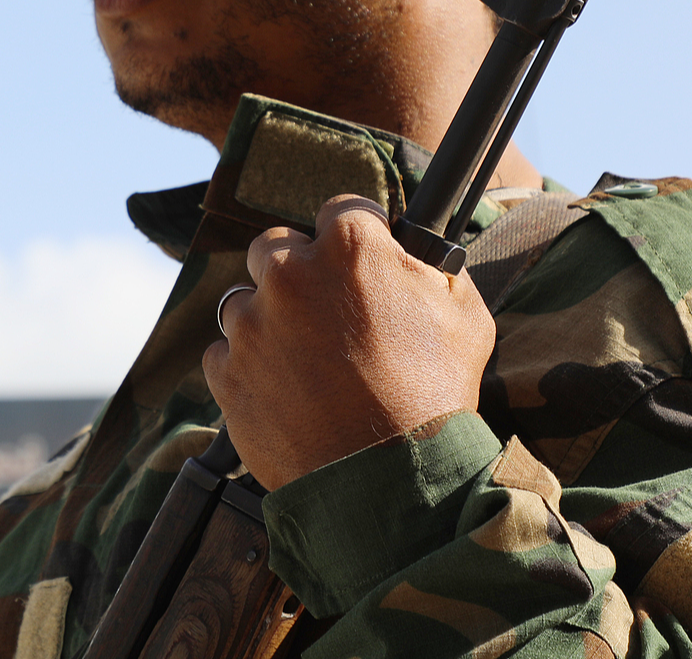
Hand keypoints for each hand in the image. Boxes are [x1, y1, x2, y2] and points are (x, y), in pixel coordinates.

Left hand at [204, 194, 495, 488]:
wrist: (387, 483)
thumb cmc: (434, 398)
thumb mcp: (466, 317)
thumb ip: (435, 269)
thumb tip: (416, 252)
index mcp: (350, 248)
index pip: (343, 209)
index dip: (358, 234)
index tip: (362, 258)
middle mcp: (290, 274)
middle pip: (276, 246)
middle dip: (298, 270)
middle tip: (327, 310)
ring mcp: (252, 324)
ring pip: (244, 300)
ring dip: (269, 320)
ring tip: (306, 361)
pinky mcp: (227, 371)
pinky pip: (226, 353)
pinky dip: (249, 367)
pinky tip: (285, 390)